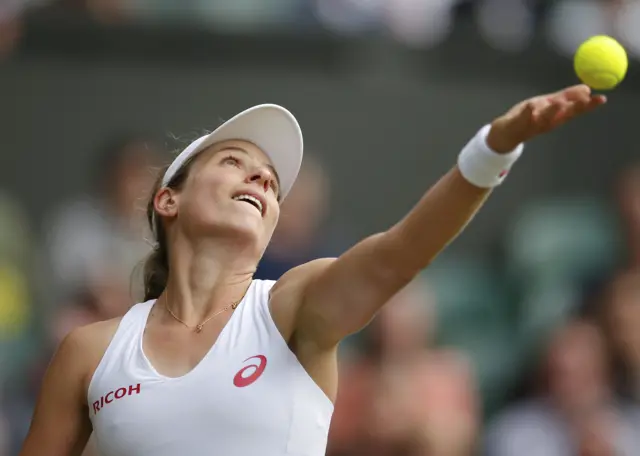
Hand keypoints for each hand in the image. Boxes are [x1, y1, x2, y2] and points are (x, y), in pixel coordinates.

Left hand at [487, 84, 606, 153]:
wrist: (504, 134)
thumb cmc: (528, 118)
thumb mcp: (548, 105)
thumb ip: (565, 98)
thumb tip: (587, 88)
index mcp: (555, 117)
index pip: (575, 110)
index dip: (589, 105)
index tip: (602, 99)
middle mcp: (546, 122)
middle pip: (563, 114)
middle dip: (574, 107)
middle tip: (586, 99)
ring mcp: (532, 124)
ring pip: (544, 117)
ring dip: (552, 110)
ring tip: (559, 102)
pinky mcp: (516, 124)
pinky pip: (522, 118)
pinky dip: (526, 112)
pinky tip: (530, 107)